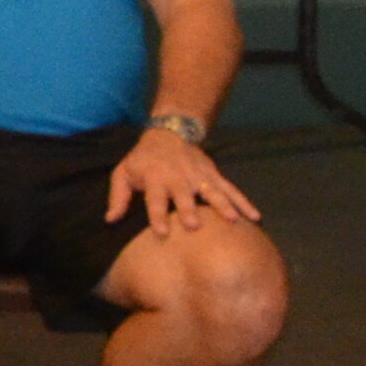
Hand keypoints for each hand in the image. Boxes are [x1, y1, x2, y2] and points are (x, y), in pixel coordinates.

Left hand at [108, 126, 261, 241]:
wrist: (168, 133)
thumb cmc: (143, 160)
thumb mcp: (123, 173)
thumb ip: (118, 197)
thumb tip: (110, 220)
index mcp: (154, 178)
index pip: (155, 198)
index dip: (157, 214)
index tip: (162, 232)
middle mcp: (178, 177)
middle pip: (184, 195)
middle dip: (189, 209)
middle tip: (194, 225)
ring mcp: (199, 176)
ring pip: (212, 191)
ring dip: (222, 205)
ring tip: (232, 221)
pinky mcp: (214, 175)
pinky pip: (231, 190)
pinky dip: (244, 202)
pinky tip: (255, 217)